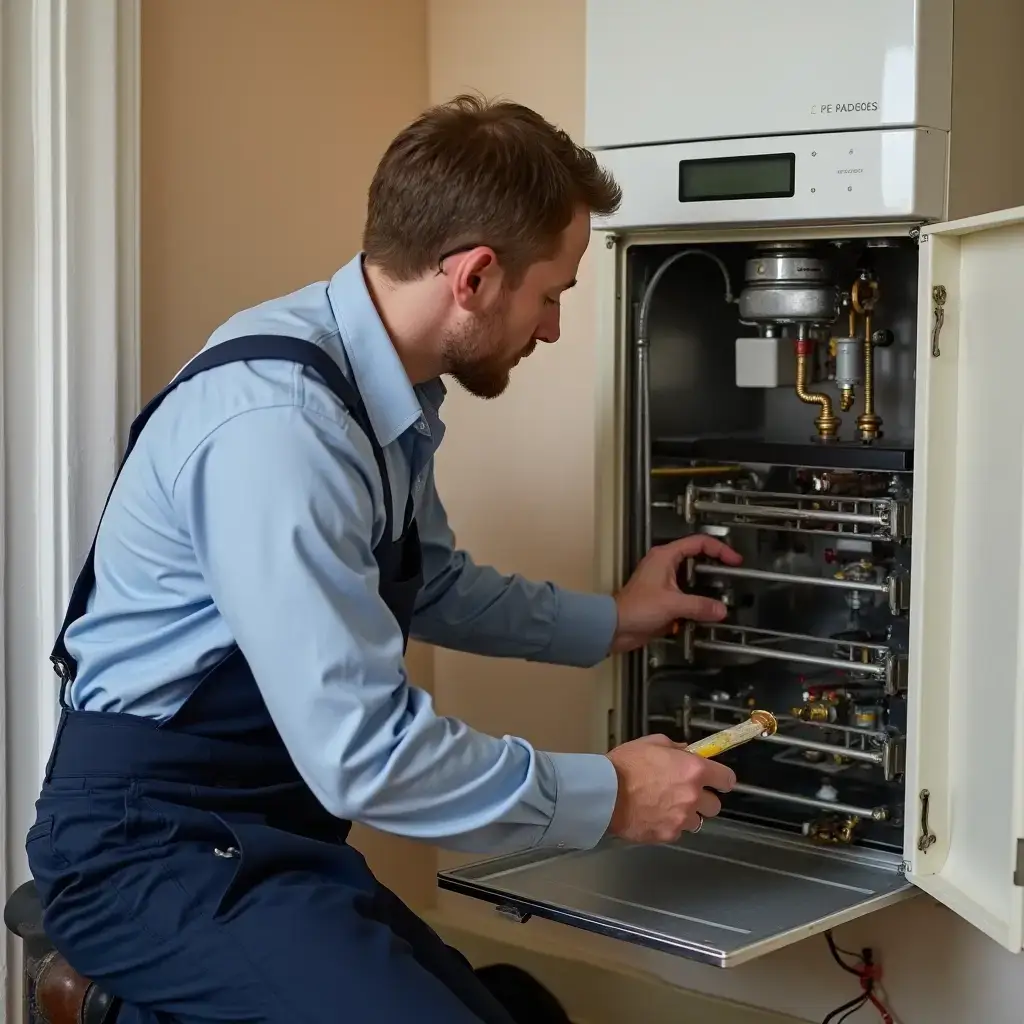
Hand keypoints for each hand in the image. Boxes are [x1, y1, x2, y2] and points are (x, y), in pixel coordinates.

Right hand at [605, 734, 735, 843]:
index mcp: (694, 769)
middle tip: (686, 793)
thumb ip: (675, 747)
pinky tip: (653, 816)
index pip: (727, 779)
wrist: (605, 793)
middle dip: (703, 799)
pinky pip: (677, 831)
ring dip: (687, 814)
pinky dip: (669, 825)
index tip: (715, 780)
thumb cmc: (626, 764)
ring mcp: (682, 818)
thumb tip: (687, 751)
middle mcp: (693, 795)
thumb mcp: (651, 743)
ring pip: (697, 821)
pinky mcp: (669, 834)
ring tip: (667, 807)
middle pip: (715, 805)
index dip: (721, 779)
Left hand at [611, 534, 741, 652]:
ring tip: (722, 595)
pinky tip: (707, 612)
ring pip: (693, 579)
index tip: (734, 560)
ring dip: (706, 588)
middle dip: (715, 567)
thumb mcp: (672, 604)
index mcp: (665, 556)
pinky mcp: (664, 599)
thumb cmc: (634, 608)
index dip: (719, 549)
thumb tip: (720, 609)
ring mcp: (664, 582)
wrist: (615, 628)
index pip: (698, 543)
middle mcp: (665, 565)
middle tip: (732, 575)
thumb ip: (699, 606)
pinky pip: (687, 596)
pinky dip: (697, 602)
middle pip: (697, 559)